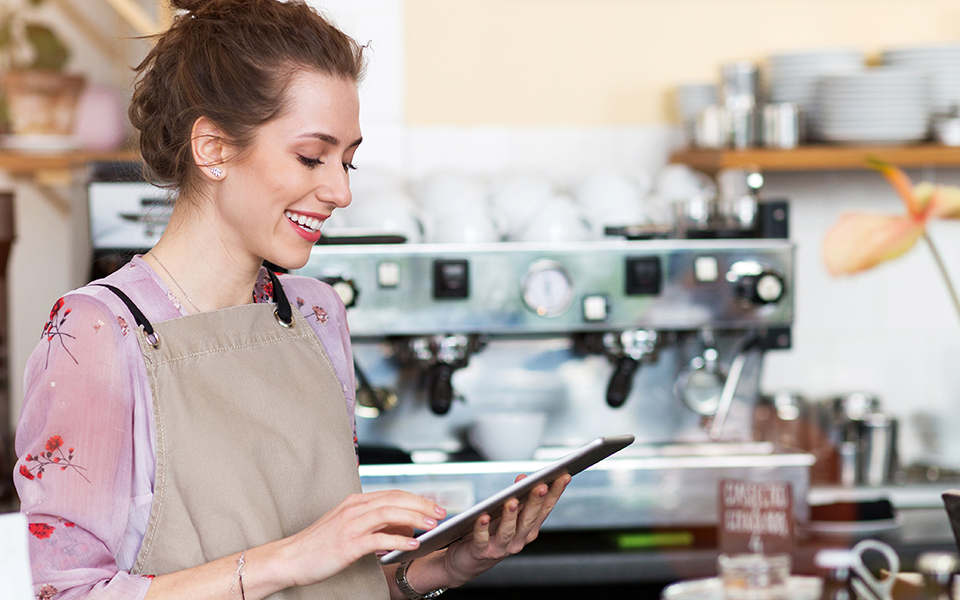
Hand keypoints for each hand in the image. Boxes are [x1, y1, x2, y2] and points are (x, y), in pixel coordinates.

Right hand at [277, 490, 445, 587]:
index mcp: (355, 502)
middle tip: (442, 512)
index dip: (418, 499)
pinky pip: (378, 538)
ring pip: (390, 514)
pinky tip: (412, 544)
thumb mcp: (349, 528)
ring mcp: (350, 525)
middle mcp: (354, 508)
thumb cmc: (319, 545)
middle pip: (396, 500)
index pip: (394, 494)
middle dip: (423, 505)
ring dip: (415, 518)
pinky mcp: (347, 544)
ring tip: (433, 525)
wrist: (290, 558)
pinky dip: (398, 540)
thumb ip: (374, 525)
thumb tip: (403, 528)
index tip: (436, 505)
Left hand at [441, 473, 570, 585]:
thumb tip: (523, 478)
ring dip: (510, 516)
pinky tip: (483, 517)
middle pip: (529, 520)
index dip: (555, 493)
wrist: (467, 562)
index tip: (563, 476)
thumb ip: (516, 498)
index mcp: (528, 530)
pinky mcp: (480, 552)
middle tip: (541, 485)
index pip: (545, 509)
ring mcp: (500, 548)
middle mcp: (518, 541)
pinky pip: (482, 539)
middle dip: (535, 502)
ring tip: (512, 500)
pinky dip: (482, 529)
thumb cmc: (490, 534)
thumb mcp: (506, 516)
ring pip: (508, 531)